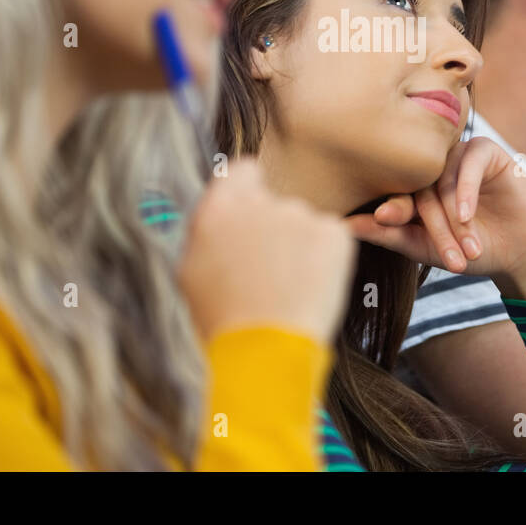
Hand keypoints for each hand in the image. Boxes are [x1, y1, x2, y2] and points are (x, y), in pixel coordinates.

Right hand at [178, 157, 356, 343]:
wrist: (265, 352)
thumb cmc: (225, 319)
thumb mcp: (192, 271)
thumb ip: (207, 232)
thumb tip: (217, 217)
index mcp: (220, 207)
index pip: (242, 172)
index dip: (249, 191)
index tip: (252, 213)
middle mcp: (261, 202)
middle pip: (275, 204)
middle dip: (275, 230)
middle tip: (270, 272)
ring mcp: (300, 215)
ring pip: (304, 225)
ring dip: (301, 248)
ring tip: (289, 290)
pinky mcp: (333, 233)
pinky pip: (331, 240)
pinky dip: (326, 260)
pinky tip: (310, 288)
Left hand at [343, 137, 525, 296]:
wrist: (518, 252)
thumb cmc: (468, 250)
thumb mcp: (425, 247)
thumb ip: (387, 234)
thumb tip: (344, 225)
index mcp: (413, 186)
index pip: (396, 192)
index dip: (391, 207)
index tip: (382, 219)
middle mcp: (433, 167)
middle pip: (420, 187)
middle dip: (433, 224)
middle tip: (442, 252)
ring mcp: (458, 156)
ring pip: (444, 178)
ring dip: (455, 216)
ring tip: (467, 247)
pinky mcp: (486, 151)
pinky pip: (470, 163)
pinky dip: (467, 191)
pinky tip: (468, 216)